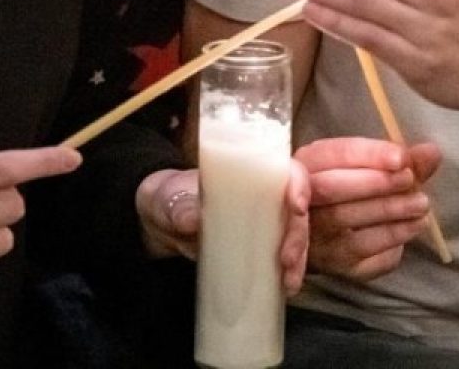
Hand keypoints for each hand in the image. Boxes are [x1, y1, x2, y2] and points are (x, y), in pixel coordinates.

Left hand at [137, 164, 312, 292]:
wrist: (158, 223)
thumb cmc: (169, 199)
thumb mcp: (169, 199)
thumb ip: (179, 207)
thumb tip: (192, 218)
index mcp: (250, 171)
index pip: (287, 171)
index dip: (299, 185)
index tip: (296, 205)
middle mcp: (264, 196)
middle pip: (296, 209)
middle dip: (298, 234)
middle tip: (286, 259)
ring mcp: (264, 223)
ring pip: (296, 235)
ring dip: (299, 259)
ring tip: (289, 282)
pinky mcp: (259, 247)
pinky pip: (283, 257)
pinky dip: (289, 273)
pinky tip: (287, 288)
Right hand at [297, 136, 442, 280]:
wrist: (328, 239)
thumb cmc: (351, 193)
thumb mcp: (368, 169)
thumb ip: (399, 160)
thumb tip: (431, 153)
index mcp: (308, 164)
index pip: (334, 154)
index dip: (369, 155)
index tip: (401, 158)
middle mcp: (302, 201)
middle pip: (332, 190)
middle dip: (377, 184)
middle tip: (411, 181)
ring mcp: (316, 238)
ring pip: (348, 225)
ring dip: (390, 214)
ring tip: (421, 205)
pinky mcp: (334, 267)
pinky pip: (362, 257)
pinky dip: (390, 243)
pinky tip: (411, 228)